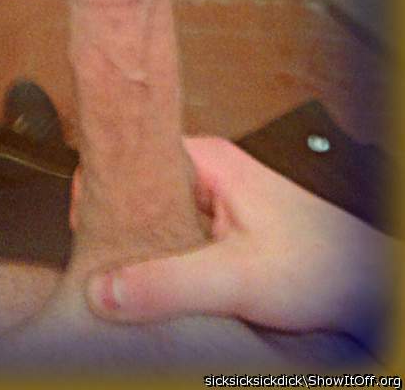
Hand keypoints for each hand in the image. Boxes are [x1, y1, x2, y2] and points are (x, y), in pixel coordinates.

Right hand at [85, 137, 392, 345]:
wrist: (357, 280)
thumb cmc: (318, 263)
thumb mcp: (237, 277)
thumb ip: (168, 284)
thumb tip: (102, 289)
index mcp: (207, 159)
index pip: (135, 153)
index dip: (104, 181)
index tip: (84, 214)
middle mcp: (206, 170)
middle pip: (139, 181)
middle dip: (115, 214)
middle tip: (97, 248)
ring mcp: (210, 196)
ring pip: (153, 208)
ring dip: (136, 235)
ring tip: (119, 262)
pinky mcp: (215, 222)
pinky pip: (169, 227)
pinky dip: (155, 248)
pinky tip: (148, 272)